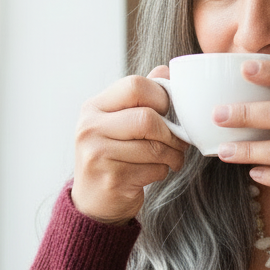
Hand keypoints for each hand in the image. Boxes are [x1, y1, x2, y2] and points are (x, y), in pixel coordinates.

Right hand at [71, 67, 188, 224]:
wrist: (94, 201)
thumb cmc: (114, 155)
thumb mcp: (120, 120)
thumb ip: (142, 95)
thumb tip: (166, 69)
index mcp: (94, 107)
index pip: (134, 85)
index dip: (161, 97)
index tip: (169, 112)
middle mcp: (89, 128)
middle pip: (147, 118)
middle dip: (172, 132)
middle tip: (180, 141)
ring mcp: (97, 155)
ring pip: (154, 146)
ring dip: (173, 154)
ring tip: (173, 157)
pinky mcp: (111, 179)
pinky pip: (153, 169)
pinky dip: (163, 171)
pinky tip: (156, 171)